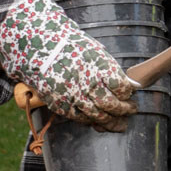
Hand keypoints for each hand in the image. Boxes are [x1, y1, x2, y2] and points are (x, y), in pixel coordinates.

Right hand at [0, 0, 136, 129]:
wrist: (39, 48)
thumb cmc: (70, 47)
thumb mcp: (94, 51)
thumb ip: (109, 69)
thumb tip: (127, 85)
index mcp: (97, 65)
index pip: (121, 86)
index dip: (128, 93)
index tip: (130, 93)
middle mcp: (85, 82)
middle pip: (111, 104)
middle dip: (124, 110)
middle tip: (131, 110)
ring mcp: (71, 95)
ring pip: (96, 116)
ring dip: (111, 121)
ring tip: (120, 123)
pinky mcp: (59, 104)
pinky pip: (79, 118)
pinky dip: (91, 121)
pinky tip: (98, 120)